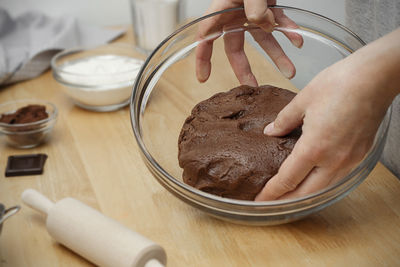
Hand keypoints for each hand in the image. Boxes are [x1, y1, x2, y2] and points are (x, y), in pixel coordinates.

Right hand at [196, 0, 302, 85]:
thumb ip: (254, 6)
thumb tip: (262, 25)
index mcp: (222, 9)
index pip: (206, 38)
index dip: (202, 59)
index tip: (204, 78)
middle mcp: (234, 14)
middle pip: (235, 47)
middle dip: (245, 68)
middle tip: (252, 86)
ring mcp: (250, 12)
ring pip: (261, 40)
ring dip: (276, 55)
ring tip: (290, 71)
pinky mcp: (266, 7)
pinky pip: (277, 24)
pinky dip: (288, 31)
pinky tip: (298, 40)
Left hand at [255, 28, 399, 199]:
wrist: (375, 78)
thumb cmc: (340, 83)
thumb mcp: (303, 100)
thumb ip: (283, 120)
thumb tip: (270, 132)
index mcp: (314, 147)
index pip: (288, 179)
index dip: (272, 193)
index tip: (260, 200)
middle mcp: (333, 160)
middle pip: (306, 193)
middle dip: (286, 201)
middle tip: (271, 204)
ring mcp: (349, 160)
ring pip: (323, 188)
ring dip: (304, 195)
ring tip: (289, 196)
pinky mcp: (359, 155)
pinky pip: (337, 177)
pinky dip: (321, 184)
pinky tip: (313, 178)